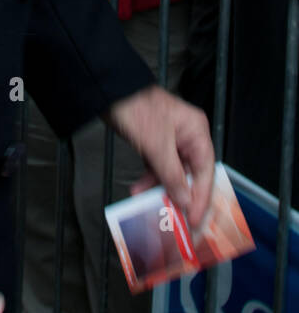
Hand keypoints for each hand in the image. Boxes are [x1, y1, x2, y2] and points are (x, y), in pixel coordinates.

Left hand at [105, 85, 213, 227]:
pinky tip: (139, 190)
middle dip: (182, 197)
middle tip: (178, 222)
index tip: (194, 220)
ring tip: (152, 206)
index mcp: (196, 130)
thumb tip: (185, 200)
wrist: (107, 90)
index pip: (205, 171)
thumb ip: (172, 174)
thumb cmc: (135, 106)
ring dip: (161, 190)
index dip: (200, 198)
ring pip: (173, 174)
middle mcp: (187, 135)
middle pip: (191, 174)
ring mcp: (170, 140)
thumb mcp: (156, 144)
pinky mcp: (154, 143)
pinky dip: (149, 180)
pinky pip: (157, 168)